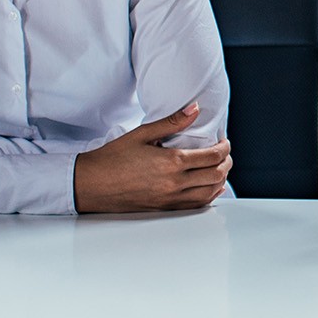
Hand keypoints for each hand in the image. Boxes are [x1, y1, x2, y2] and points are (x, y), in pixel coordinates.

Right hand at [73, 104, 232, 212]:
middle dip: (226, 162)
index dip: (225, 148)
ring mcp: (171, 199)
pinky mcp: (165, 208)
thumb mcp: (142, 134)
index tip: (224, 142)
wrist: (91, 184)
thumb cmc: (112, 158)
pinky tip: (210, 188)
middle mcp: (175, 183)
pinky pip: (196, 205)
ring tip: (219, 168)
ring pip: (210, 192)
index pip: (213, 156)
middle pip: (216, 174)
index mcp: (171, 162)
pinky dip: (209, 195)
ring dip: (220, 179)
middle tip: (224, 153)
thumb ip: (172, 122)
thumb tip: (195, 109)